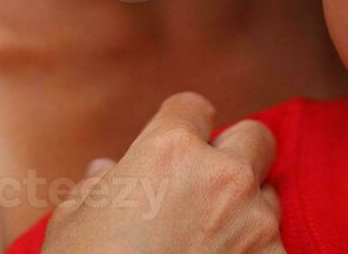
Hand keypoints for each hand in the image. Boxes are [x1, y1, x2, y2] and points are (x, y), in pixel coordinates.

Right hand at [40, 92, 282, 252]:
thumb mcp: (72, 221)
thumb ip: (98, 186)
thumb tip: (105, 172)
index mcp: (170, 151)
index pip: (192, 107)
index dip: (183, 124)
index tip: (180, 143)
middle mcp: (223, 177)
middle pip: (255, 137)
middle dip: (235, 154)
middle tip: (208, 183)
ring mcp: (255, 224)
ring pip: (269, 195)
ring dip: (246, 209)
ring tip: (210, 238)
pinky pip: (274, 247)